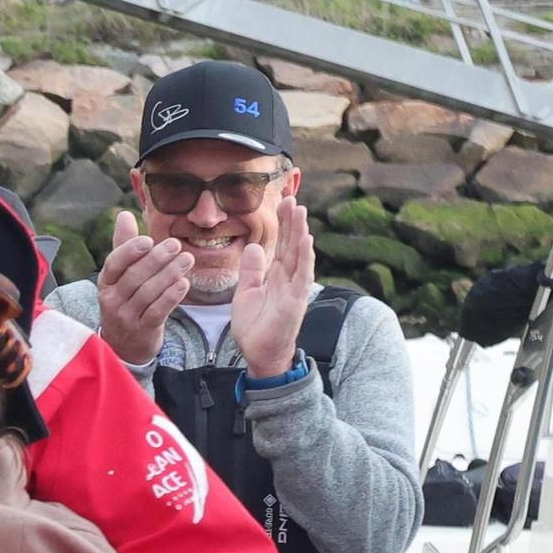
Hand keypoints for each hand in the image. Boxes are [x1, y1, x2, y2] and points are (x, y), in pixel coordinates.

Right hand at [95, 210, 191, 366]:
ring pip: (148, 293)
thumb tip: (124, 214)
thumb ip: (124, 246)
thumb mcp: (121, 276)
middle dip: (156, 259)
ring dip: (169, 274)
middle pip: (135, 277)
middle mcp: (112, 301)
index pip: (114, 264)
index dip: (130, 251)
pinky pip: (158, 311)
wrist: (124, 345)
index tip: (148, 240)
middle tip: (176, 245)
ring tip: (187, 260)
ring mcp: (126, 317)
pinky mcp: (143, 331)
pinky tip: (184, 283)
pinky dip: (171, 296)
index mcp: (106, 283)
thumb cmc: (126, 300)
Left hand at [232, 196, 313, 381]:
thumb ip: (251, 271)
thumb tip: (253, 246)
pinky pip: (302, 276)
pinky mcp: (295, 301)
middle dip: (292, 222)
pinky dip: (304, 257)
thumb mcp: (246, 293)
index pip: (281, 245)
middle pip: (291, 245)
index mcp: (276, 276)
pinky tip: (306, 240)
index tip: (282, 202)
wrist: (259, 354)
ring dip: (300, 233)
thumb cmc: (254, 327)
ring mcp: (294, 289)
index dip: (282, 224)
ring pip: (299, 255)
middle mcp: (288, 279)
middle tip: (291, 198)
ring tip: (300, 211)